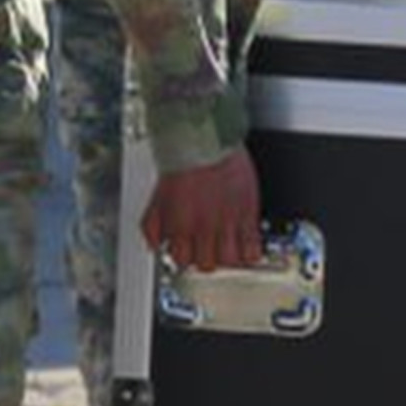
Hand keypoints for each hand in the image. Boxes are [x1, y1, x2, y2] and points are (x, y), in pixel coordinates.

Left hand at [141, 151, 262, 274]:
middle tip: (207, 248)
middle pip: (207, 264)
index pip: (181, 260)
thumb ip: (152, 224)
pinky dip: (250, 253)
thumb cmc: (183, 162)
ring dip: (228, 257)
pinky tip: (246, 246)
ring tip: (226, 248)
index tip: (187, 251)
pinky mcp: (248, 214)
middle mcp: (204, 227)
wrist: (207, 140)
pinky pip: (253, 248)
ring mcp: (228, 222)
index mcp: (180, 225)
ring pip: (231, 261)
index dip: (184, 257)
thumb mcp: (158, 195)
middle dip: (205, 258)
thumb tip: (154, 243)